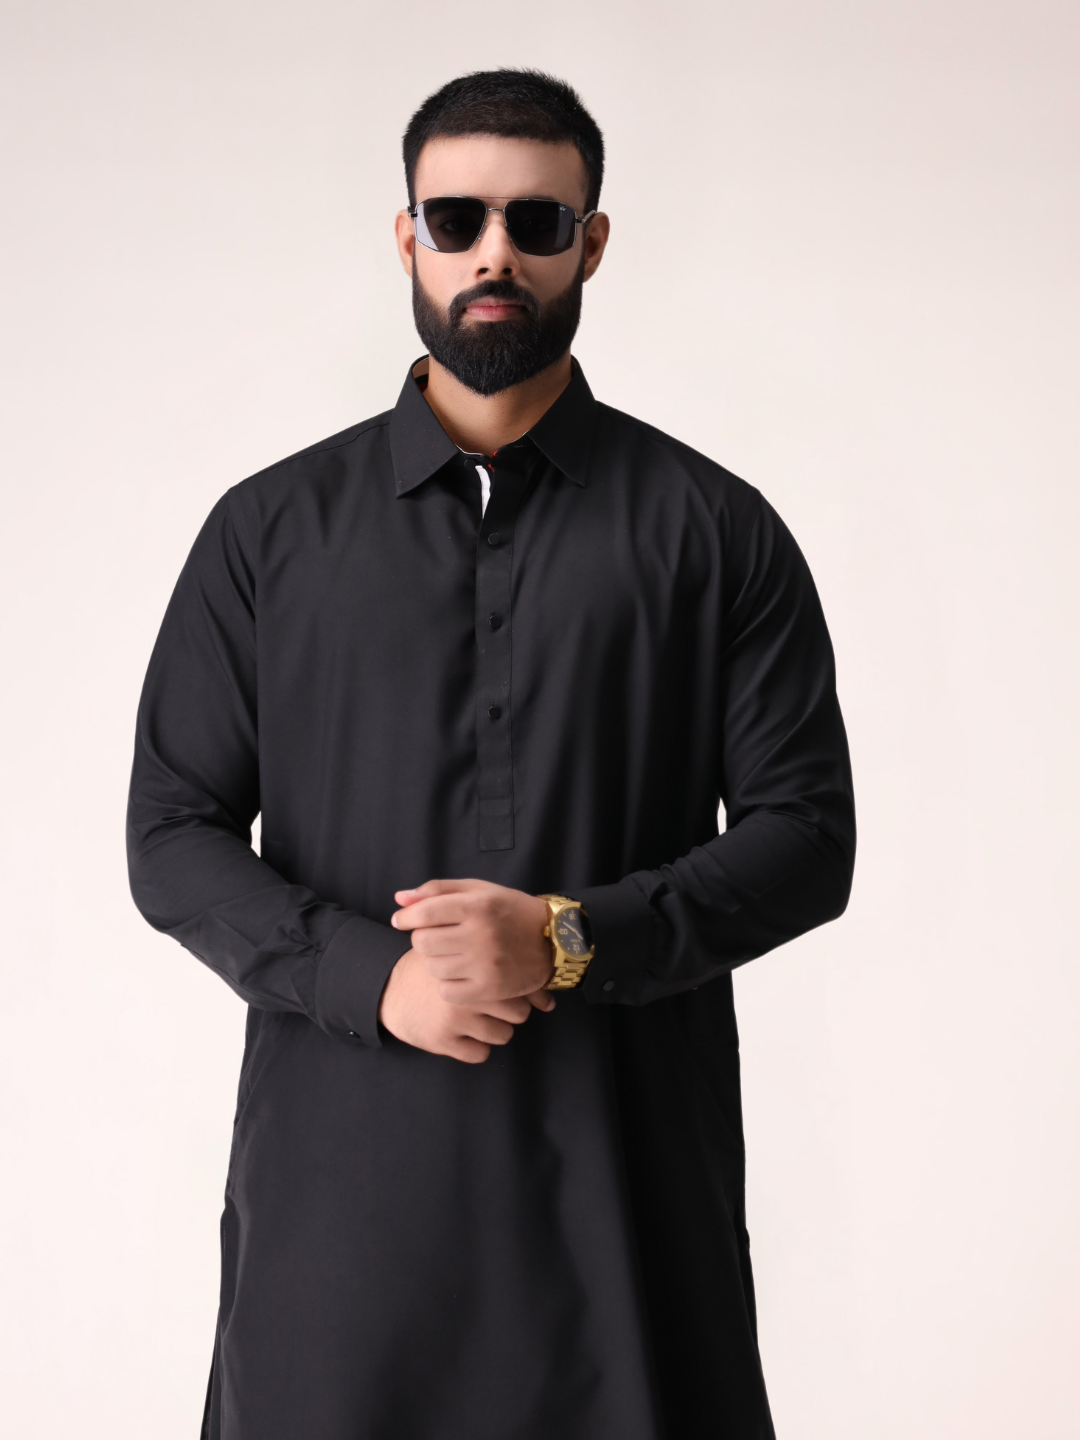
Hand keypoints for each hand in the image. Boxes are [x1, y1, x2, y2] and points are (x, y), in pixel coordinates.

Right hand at [378, 947, 541, 1063]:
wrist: (390, 989)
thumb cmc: (435, 968)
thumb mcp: (463, 953)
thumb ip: (503, 966)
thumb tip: (549, 1000)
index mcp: (473, 968)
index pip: (521, 987)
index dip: (524, 992)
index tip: (518, 993)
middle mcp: (467, 994)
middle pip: (519, 1013)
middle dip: (510, 1011)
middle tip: (492, 1004)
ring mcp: (455, 1020)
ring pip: (503, 1035)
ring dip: (495, 1029)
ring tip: (477, 1018)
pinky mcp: (442, 1042)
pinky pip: (480, 1054)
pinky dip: (476, 1047)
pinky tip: (464, 1033)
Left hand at [391, 878, 554, 1006]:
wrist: (553, 940)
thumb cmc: (510, 911)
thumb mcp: (479, 890)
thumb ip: (437, 891)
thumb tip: (399, 899)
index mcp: (477, 905)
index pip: (424, 913)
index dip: (406, 917)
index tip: (401, 921)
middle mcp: (481, 933)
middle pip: (423, 942)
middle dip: (424, 939)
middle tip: (438, 938)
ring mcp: (486, 963)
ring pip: (433, 967)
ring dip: (436, 962)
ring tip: (452, 955)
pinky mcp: (490, 987)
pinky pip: (447, 991)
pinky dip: (448, 985)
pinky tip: (460, 974)